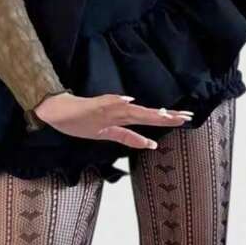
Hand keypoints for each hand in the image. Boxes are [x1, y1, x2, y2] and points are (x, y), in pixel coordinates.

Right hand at [33, 92, 193, 148]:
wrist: (58, 112)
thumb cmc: (81, 121)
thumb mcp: (107, 134)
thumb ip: (127, 137)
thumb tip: (149, 143)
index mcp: (122, 120)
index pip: (149, 119)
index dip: (167, 120)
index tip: (186, 119)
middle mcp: (118, 112)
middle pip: (146, 114)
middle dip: (166, 116)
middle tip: (187, 117)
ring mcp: (106, 110)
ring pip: (131, 110)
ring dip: (147, 111)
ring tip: (165, 114)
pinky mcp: (93, 107)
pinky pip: (106, 104)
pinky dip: (118, 103)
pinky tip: (129, 101)